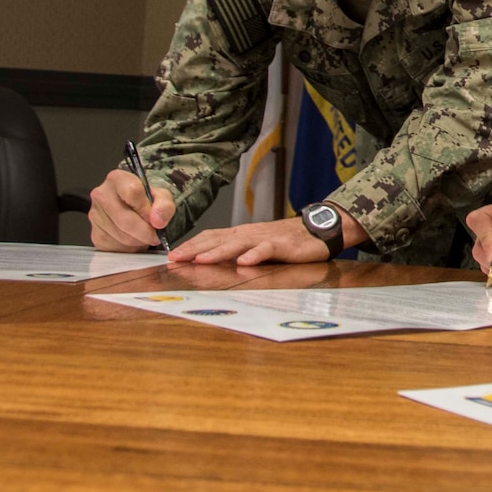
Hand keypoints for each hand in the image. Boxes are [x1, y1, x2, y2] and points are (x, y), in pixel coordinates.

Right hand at [89, 168, 174, 251]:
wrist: (132, 209)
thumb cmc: (145, 200)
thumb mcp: (161, 196)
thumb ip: (164, 205)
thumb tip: (157, 221)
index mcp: (117, 179)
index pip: (133, 193)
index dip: (147, 210)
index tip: (155, 219)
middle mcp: (101, 195)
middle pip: (126, 220)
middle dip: (145, 232)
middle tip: (155, 235)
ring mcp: (95, 215)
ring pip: (122, 236)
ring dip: (138, 241)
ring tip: (144, 235)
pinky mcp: (95, 234)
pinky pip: (115, 247)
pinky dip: (129, 248)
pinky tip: (134, 240)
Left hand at [168, 217, 330, 265]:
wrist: (319, 229)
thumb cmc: (287, 241)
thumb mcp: (258, 245)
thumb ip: (238, 251)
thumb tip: (212, 262)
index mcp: (242, 234)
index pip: (211, 236)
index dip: (191, 245)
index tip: (172, 255)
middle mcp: (249, 233)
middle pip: (218, 239)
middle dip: (195, 249)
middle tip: (175, 258)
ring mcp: (265, 238)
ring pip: (237, 244)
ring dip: (218, 252)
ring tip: (201, 260)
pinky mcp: (282, 246)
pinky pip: (266, 250)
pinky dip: (254, 256)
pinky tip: (244, 263)